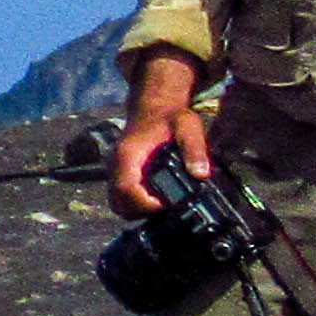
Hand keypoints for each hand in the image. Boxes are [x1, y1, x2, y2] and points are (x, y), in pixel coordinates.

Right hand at [109, 54, 212, 219]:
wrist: (154, 104)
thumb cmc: (170, 116)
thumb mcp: (188, 127)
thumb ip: (195, 149)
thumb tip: (201, 173)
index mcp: (128, 155)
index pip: (126, 189)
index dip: (145, 203)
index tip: (166, 204)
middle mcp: (115, 164)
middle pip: (118, 203)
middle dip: (142, 211)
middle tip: (166, 207)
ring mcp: (114, 169)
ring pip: (117, 202)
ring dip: (138, 209)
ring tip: (162, 203)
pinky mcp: (118, 173)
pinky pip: (120, 196)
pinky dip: (135, 203)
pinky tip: (155, 197)